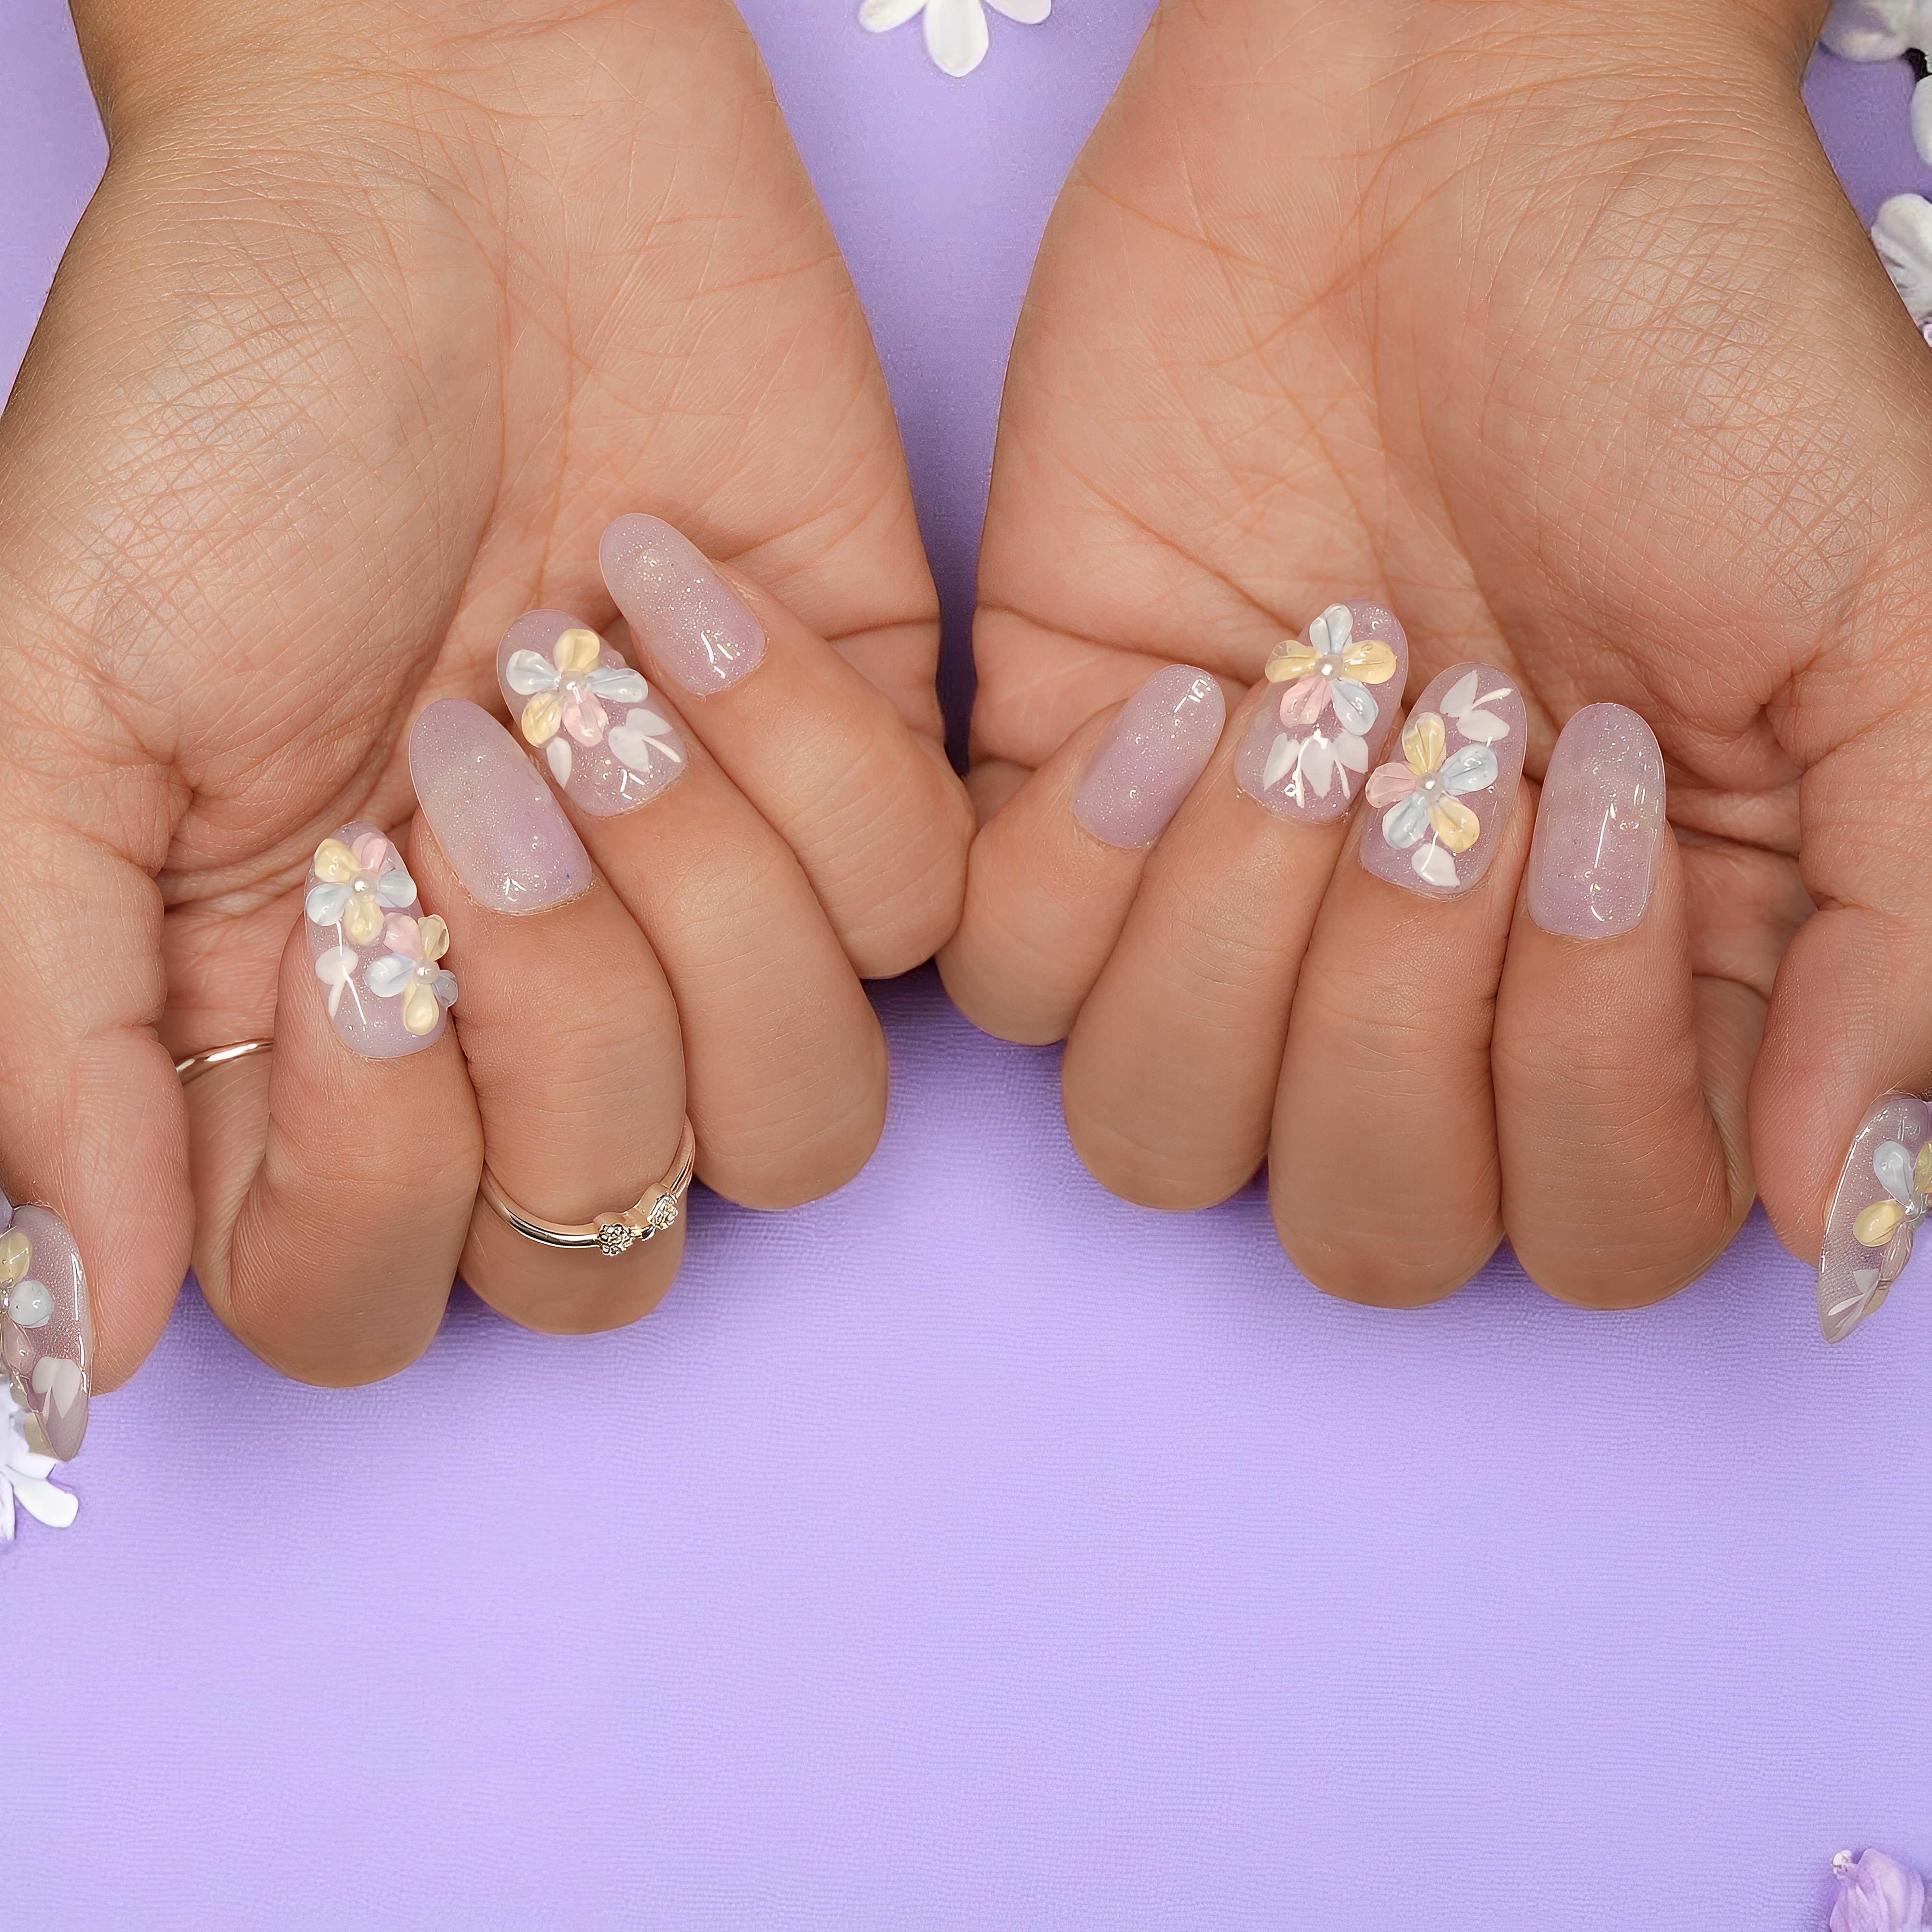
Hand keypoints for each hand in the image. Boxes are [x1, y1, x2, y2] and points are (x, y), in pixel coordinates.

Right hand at [0, 0, 969, 1451]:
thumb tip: (68, 1341)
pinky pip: (924, 916)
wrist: (442, 168)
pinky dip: (808, 746)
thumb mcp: (44, 712)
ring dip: (700, 902)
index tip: (338, 916)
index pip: (374, 1300)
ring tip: (583, 677)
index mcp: (311, 1029)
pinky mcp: (865, 796)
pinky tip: (680, 580)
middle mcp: (522, 1011)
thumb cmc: (220, 414)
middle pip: (612, 1244)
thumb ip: (44, 1039)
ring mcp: (709, 917)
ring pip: (801, 1125)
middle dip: (556, 1021)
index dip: (373, 1177)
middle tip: (465, 759)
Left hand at [945, 0, 1914, 1322]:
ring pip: (1156, 1133)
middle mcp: (1417, 983)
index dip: (1588, 1087)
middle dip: (1399, 1019)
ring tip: (1318, 702)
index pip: (1590, 1229)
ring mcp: (1225, 907)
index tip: (1603, 793)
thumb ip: (1903, 935)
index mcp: (1628, 979)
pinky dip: (1083, 864)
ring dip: (1236, 946)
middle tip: (1461, 738)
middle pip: (1359, 1224)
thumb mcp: (1886, 622)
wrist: (1446, 137)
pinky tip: (1181, 689)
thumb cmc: (1686, 349)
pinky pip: (1006, 979)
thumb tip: (1839, 1215)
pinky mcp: (1057, 804)